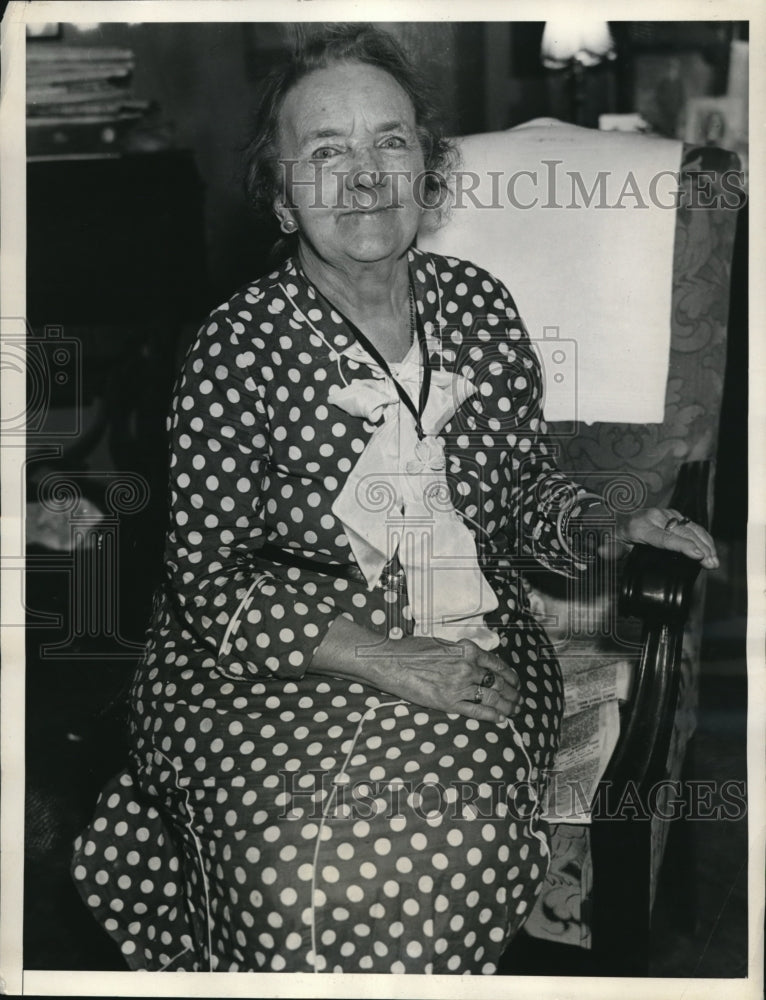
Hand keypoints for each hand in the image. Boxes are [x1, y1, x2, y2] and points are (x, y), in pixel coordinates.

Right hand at [385, 636, 521, 723]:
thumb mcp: (442, 643)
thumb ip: (460, 653)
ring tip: (514, 711)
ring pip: (492, 698)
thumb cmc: (412, 650)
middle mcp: (467, 667)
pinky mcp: (448, 703)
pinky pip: (476, 711)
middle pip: (498, 683)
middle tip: (519, 700)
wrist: (391, 662)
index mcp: (467, 650)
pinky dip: (491, 716)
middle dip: (513, 693)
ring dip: (507, 706)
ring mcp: (459, 686)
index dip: (510, 675)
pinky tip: (500, 720)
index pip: (497, 664)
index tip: (515, 681)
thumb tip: (474, 661)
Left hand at [607, 507, 718, 568]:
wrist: (617, 518)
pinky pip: (692, 526)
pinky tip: (711, 549)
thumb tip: (603, 552)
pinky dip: (704, 537)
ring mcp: (666, 515)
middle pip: (683, 534)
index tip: (698, 555)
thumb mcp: (610, 543)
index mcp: (641, 526)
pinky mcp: (674, 515)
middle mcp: (656, 518)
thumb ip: (609, 550)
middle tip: (711, 564)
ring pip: (691, 528)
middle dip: (700, 549)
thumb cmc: (616, 534)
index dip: (683, 547)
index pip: (665, 538)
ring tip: (714, 561)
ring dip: (705, 544)